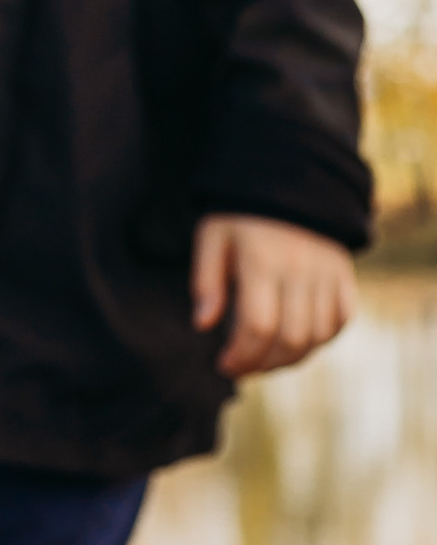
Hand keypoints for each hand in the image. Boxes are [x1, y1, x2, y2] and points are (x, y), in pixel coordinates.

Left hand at [192, 215, 355, 377]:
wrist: (288, 177)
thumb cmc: (241, 213)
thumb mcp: (212, 236)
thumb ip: (206, 281)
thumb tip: (202, 324)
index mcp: (261, 261)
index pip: (258, 327)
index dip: (241, 356)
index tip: (224, 365)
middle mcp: (300, 270)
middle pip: (290, 339)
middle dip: (263, 364)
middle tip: (243, 367)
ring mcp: (326, 273)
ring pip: (317, 336)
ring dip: (291, 358)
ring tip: (265, 358)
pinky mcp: (343, 274)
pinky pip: (341, 320)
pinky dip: (322, 338)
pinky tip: (297, 339)